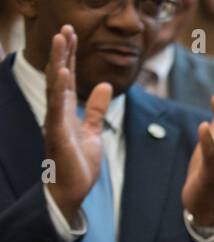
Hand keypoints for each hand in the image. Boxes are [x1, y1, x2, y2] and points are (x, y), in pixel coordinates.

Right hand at [43, 26, 113, 224]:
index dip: (70, 56)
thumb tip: (105, 86)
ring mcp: (55, 121)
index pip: (68, 77)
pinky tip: (62, 72)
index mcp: (66, 110)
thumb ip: (97, 109)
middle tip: (66, 28)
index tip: (71, 34)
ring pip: (56, 86)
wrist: (71, 191)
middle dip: (63, 52)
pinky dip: (59, 89)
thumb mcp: (93, 131)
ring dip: (59, 62)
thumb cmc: (78, 164)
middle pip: (60, 75)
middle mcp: (58, 111)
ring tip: (62, 40)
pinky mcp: (57, 133)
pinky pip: (57, 107)